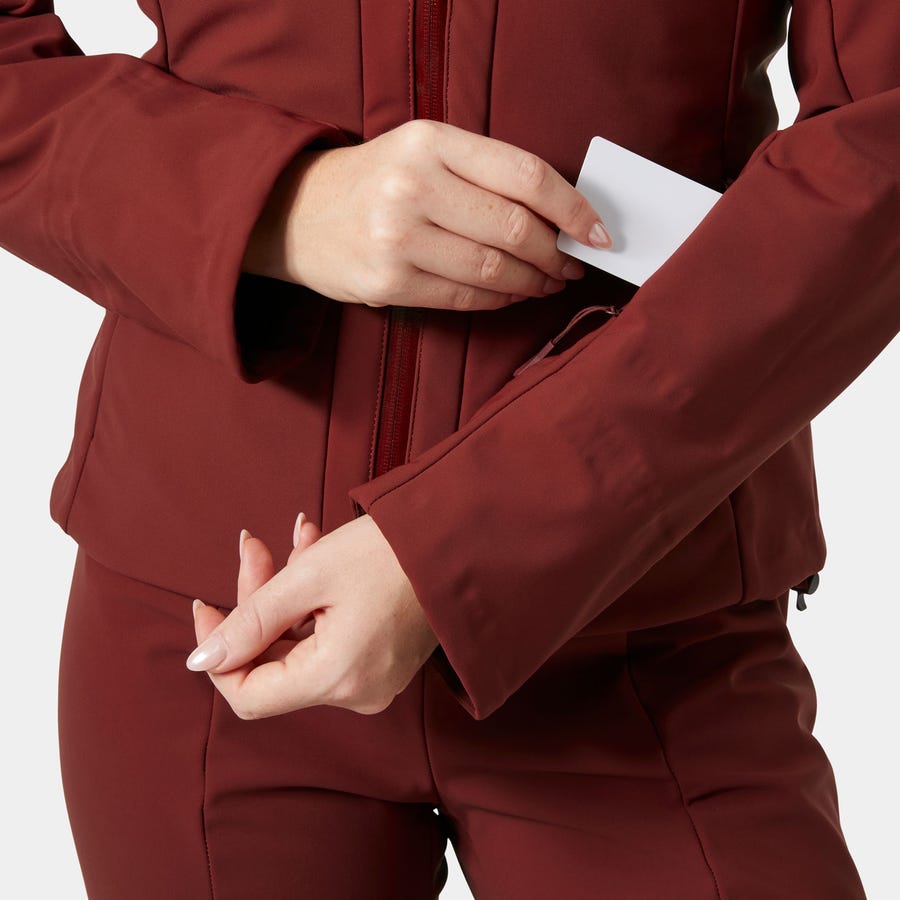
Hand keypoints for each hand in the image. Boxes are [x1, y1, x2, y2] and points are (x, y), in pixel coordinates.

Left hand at [186, 513, 438, 719]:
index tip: (206, 606)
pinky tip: (314, 553)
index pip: (248, 695)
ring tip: (295, 537)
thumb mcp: (310, 577)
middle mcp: (355, 693)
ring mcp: (371, 680)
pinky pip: (327, 640)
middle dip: (256, 602)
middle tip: (255, 546)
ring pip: (299, 645)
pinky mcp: (382, 663)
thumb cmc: (391, 553)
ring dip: (285, 593)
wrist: (463, 541)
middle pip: (274, 662)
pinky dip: (312, 603)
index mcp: (336, 678)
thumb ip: (250, 621)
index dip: (217, 654)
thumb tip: (200, 660)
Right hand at [241, 119, 612, 311]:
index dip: (574, 209)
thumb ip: (487, 173)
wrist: (296, 215)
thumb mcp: (425, 151)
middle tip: (572, 264)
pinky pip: (466, 298)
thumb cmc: (377, 181)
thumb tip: (563, 216)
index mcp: (431, 140)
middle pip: (515, 230)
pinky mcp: (388, 282)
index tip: (600, 233)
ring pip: (494, 271)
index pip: (525, 175)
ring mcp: (397, 238)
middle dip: (557, 254)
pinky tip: (512, 294)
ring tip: (547, 282)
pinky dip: (501, 300)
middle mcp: (413, 186)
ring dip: (534, 282)